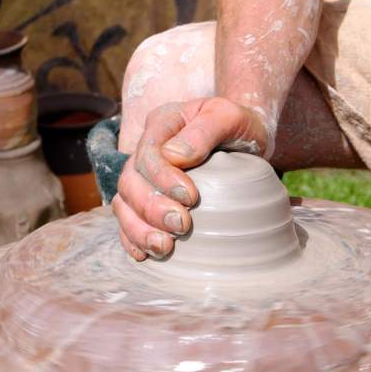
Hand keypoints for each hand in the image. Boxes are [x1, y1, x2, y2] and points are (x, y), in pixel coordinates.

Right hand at [113, 97, 269, 260]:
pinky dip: (132, 238)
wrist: (246, 139)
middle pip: (130, 181)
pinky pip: (128, 219)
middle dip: (151, 208)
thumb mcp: (230, 117)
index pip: (148, 152)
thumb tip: (175, 155)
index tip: (191, 198)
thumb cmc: (239, 126)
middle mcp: (146, 150)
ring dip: (139, 229)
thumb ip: (205, 130)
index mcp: (162, 124)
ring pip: (124, 203)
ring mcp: (143, 176)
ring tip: (164, 247)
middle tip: (181, 226)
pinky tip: (144, 254)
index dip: (162, 178)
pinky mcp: (147, 199)